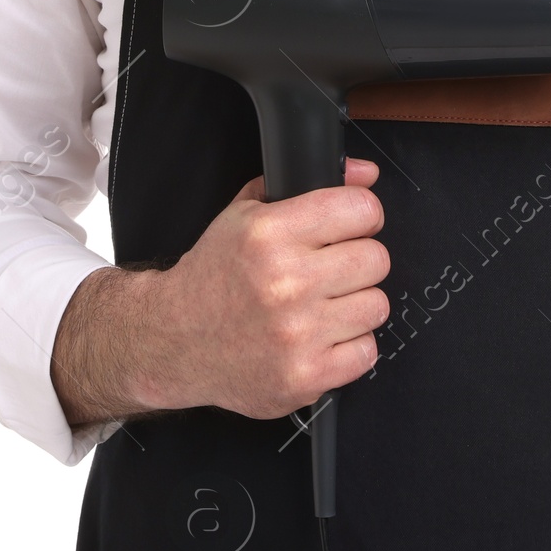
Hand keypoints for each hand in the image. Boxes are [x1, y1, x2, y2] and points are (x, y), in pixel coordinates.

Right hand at [52, 157, 390, 426]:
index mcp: (270, 234)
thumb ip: (308, 183)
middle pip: (376, 259)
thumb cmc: (215, 275)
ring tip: (325, 305)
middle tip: (334, 269)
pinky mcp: (305, 377)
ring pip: (376, 305)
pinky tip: (322, 337)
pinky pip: (366, 353)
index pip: (361, 209)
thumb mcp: (248, 212)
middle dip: (359, 261)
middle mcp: (285, 282)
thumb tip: (365, 173)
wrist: (174, 340)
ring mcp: (297, 334)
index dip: (363, 215)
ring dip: (356, 305)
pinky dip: (350, 347)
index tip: (354, 225)